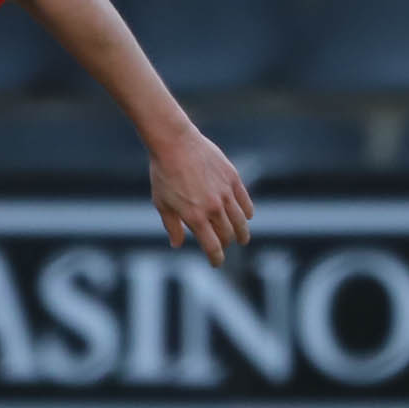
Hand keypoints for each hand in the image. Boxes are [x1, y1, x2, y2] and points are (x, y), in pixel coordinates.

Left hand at [149, 129, 253, 267]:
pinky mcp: (233, 179)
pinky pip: (245, 201)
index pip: (212, 246)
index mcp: (195, 217)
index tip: (216, 263)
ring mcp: (225, 193)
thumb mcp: (161, 203)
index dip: (216, 258)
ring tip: (242, 238)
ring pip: (240, 221)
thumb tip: (178, 244)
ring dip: (242, 232)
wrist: (175, 143)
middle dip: (226, 244)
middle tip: (224, 246)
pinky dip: (247, 212)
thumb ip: (172, 226)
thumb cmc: (163, 174)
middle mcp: (213, 208)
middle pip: (227, 234)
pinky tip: (246, 216)